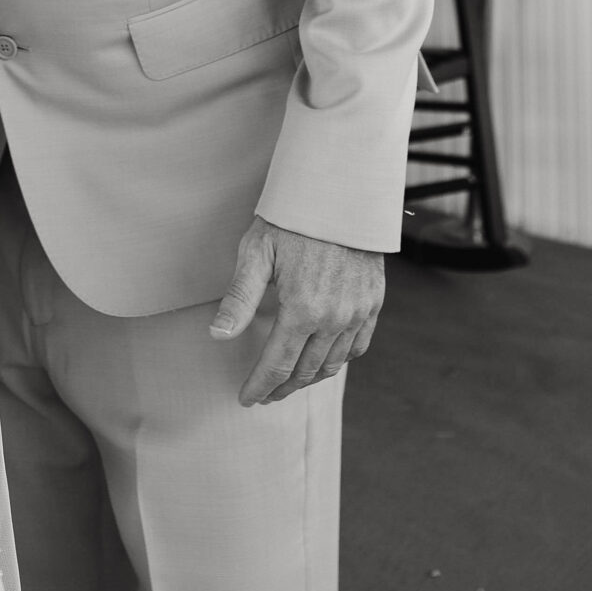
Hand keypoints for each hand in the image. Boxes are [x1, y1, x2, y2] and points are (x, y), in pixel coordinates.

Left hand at [209, 217, 383, 405]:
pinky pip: (357, 347)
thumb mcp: (257, 252)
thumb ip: (239, 298)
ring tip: (289, 382)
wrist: (342, 191)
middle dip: (281, 388)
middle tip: (265, 393)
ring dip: (307, 379)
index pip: (277, 366)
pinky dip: (337, 361)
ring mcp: (358, 312)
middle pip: (304, 372)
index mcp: (302, 309)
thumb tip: (218, 336)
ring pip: (331, 365)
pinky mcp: (373, 302)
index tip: (246, 399)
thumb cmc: (293, 218)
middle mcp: (334, 318)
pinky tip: (322, 360)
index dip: (260, 386)